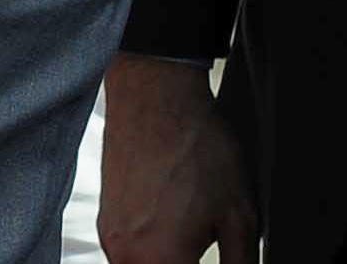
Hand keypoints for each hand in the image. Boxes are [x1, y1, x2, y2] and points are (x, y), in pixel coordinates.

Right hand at [99, 54, 258, 263]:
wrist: (155, 98)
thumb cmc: (195, 147)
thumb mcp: (240, 218)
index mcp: (160, 260)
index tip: (226, 260)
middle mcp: (124, 252)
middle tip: (208, 252)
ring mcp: (109, 234)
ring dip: (169, 263)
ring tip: (197, 243)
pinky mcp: (105, 217)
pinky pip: (130, 252)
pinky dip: (154, 253)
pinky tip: (177, 230)